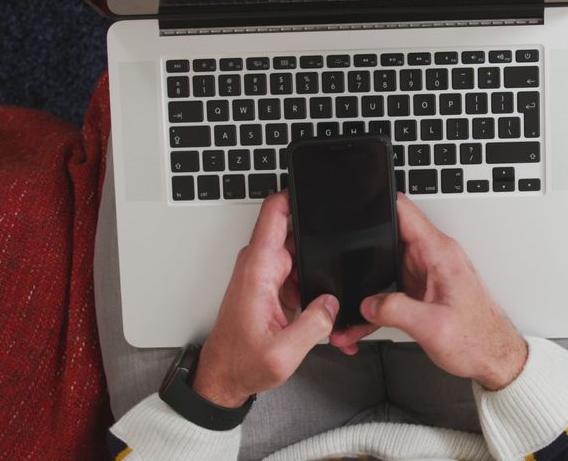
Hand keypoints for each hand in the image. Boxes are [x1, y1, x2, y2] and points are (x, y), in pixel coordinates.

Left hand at [191, 191, 338, 406]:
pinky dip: (310, 284)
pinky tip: (319, 306)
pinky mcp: (270, 285)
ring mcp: (264, 273)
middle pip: (295, 231)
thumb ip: (315, 324)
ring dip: (317, 267)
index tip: (319, 189)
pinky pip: (296, 271)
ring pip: (299, 252)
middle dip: (319, 240)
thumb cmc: (241, 363)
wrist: (224, 377)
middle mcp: (259, 265)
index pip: (274, 212)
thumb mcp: (284, 353)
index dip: (296, 194)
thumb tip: (333, 302)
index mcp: (259, 269)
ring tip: (329, 294)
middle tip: (343, 258)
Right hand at [329, 193, 526, 390]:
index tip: (357, 210)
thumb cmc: (479, 339)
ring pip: (386, 267)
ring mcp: (427, 273)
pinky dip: (377, 304)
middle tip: (344, 274)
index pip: (405, 211)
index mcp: (440, 254)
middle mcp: (434, 258)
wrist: (494, 358)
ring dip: (368, 286)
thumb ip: (395, 310)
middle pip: (388, 239)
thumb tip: (368, 303)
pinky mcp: (423, 290)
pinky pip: (391, 289)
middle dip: (362, 253)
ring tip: (351, 311)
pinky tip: (363, 322)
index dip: (379, 204)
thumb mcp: (432, 327)